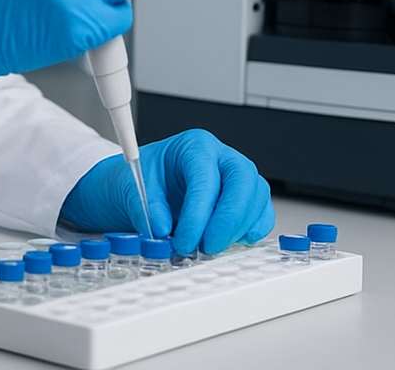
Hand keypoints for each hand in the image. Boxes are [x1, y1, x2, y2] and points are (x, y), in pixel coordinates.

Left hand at [59, 129, 275, 256]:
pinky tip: (231, 242)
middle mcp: (221, 157)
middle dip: (228, 220)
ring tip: (210, 248)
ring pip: (256, 197)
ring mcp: (238, 177)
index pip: (206, 177)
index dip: (198, 213)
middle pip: (242, 181)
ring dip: (238, 228)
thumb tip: (161, 228)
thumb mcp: (132, 188)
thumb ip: (147, 209)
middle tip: (207, 247)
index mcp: (195, 146)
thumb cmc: (145, 179)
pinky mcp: (246, 198)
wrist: (145, 184)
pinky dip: (252, 230)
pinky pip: (261, 212)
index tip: (185, 241)